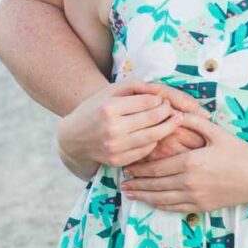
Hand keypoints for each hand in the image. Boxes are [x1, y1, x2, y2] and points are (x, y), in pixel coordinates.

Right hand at [57, 80, 203, 170]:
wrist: (72, 138)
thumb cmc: (95, 109)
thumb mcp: (111, 91)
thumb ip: (135, 86)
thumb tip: (159, 91)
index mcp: (110, 108)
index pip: (148, 102)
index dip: (160, 100)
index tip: (163, 99)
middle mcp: (112, 129)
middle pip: (153, 119)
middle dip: (168, 112)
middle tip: (173, 109)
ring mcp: (114, 147)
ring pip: (153, 137)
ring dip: (168, 127)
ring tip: (176, 120)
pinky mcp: (117, 161)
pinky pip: (145, 151)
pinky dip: (154, 141)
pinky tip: (156, 134)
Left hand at [120, 113, 247, 211]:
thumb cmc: (240, 153)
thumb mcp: (218, 133)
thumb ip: (195, 122)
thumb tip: (176, 113)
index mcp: (191, 162)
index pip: (158, 167)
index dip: (140, 168)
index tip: (128, 165)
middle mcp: (188, 182)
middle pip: (155, 184)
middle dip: (137, 183)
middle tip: (122, 180)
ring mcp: (193, 197)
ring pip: (160, 199)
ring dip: (143, 196)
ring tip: (129, 193)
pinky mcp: (199, 207)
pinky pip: (173, 208)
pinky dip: (158, 205)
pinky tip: (151, 202)